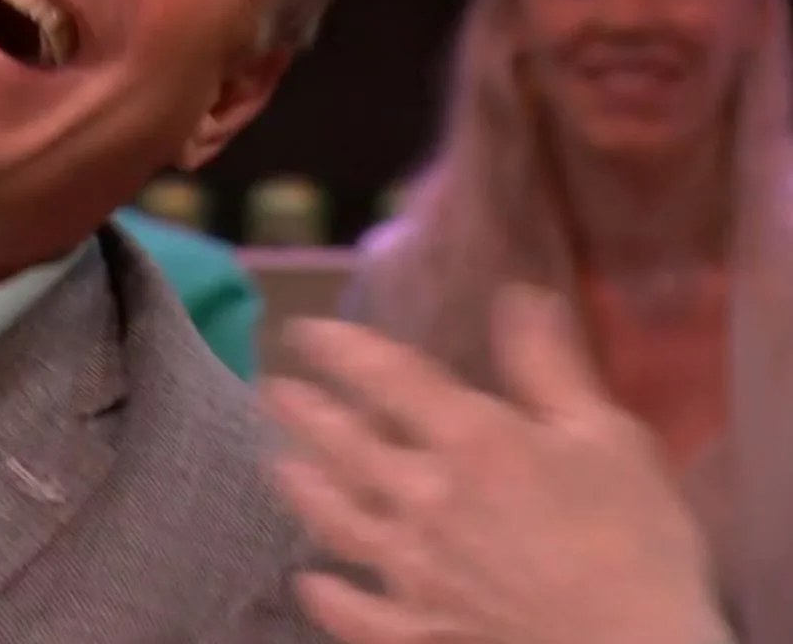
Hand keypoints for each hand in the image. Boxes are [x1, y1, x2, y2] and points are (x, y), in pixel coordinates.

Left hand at [262, 284, 730, 643]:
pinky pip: (355, 613)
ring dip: (302, 489)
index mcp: (470, 442)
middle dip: (302, 411)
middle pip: (343, 445)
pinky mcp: (415, 632)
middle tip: (269, 388)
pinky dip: (326, 597)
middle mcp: (422, 498)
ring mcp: (410, 570)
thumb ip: (551, 368)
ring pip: (335, 520)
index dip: (339, 348)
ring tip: (277, 465)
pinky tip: (308, 583)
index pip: (385, 378)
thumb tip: (518, 296)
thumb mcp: (608, 438)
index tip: (305, 330)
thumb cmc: (637, 542)